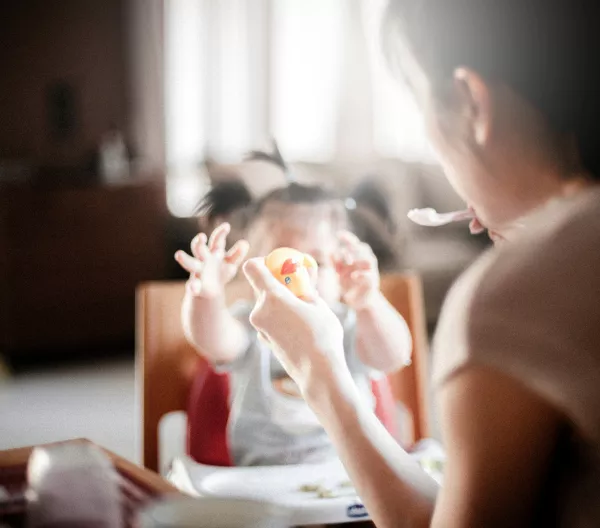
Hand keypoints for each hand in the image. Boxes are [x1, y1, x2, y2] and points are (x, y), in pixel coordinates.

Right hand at [175, 223, 248, 298]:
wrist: (209, 291)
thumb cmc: (220, 272)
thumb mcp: (230, 263)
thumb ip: (237, 254)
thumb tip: (245, 243)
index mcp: (213, 252)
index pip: (216, 240)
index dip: (221, 233)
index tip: (227, 226)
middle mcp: (203, 259)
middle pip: (199, 248)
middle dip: (199, 243)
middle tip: (201, 237)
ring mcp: (198, 272)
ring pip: (189, 263)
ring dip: (185, 259)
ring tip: (178, 254)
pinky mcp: (196, 286)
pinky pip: (193, 286)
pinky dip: (193, 286)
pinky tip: (193, 288)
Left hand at [243, 258, 347, 395]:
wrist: (319, 373)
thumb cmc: (323, 336)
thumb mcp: (319, 304)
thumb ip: (305, 287)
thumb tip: (303, 275)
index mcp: (272, 297)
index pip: (252, 267)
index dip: (262, 262)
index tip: (278, 266)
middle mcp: (259, 311)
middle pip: (261, 286)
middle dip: (277, 283)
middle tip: (299, 287)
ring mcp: (259, 327)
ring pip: (266, 304)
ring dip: (281, 301)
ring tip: (304, 310)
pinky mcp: (263, 339)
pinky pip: (269, 319)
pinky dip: (280, 317)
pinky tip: (299, 326)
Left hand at [335, 231, 379, 309]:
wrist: (360, 302)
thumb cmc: (349, 285)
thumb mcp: (339, 273)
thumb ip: (335, 263)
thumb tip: (328, 252)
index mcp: (358, 258)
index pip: (355, 244)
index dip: (348, 238)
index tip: (339, 234)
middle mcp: (366, 263)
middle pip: (364, 249)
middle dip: (353, 248)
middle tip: (342, 253)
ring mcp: (371, 272)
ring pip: (370, 260)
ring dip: (359, 259)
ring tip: (348, 262)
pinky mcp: (373, 283)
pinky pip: (369, 276)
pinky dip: (361, 274)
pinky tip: (353, 276)